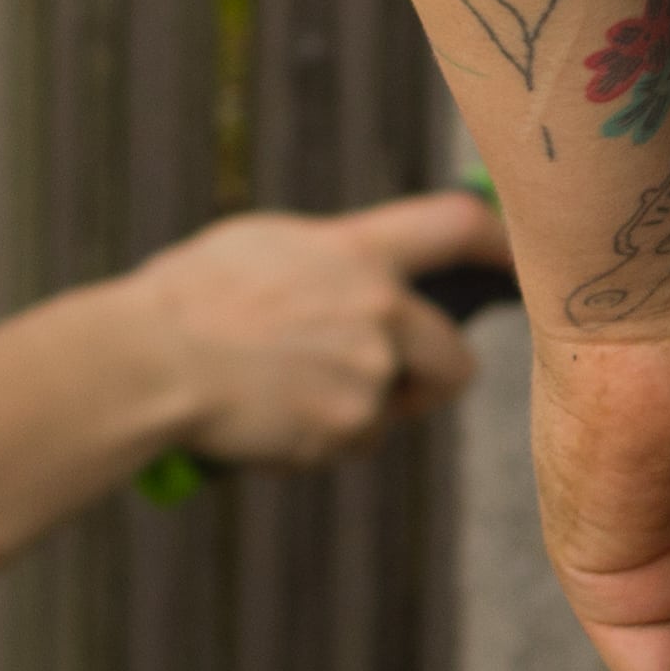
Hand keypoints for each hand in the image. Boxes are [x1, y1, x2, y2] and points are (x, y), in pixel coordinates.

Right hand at [130, 190, 493, 466]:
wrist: (153, 359)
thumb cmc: (191, 297)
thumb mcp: (263, 247)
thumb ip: (327, 259)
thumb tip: (355, 269)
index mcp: (356, 252)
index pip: (456, 228)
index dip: (500, 243)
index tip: (516, 262)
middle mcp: (380, 309)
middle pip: (454, 357)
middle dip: (431, 379)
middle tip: (386, 383)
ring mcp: (369, 374)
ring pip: (394, 409)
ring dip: (361, 411)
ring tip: (283, 393)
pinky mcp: (348, 429)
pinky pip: (353, 443)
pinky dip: (319, 442)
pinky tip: (268, 419)